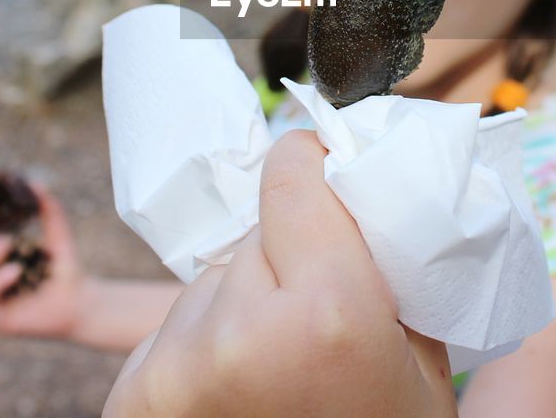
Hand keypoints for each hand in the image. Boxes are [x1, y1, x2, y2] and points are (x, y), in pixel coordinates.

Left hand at [104, 129, 457, 417]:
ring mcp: (176, 365)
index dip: (311, 161)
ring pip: (212, 283)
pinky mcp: (134, 395)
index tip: (319, 162)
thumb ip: (391, 266)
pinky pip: (174, 330)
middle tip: (314, 309)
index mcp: (328, 311)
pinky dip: (200, 347)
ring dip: (239, 303)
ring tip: (274, 367)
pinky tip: (233, 393)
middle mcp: (240, 330)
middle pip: (254, 233)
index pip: (291, 174)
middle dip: (284, 255)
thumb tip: (363, 182)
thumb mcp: (421, 357)